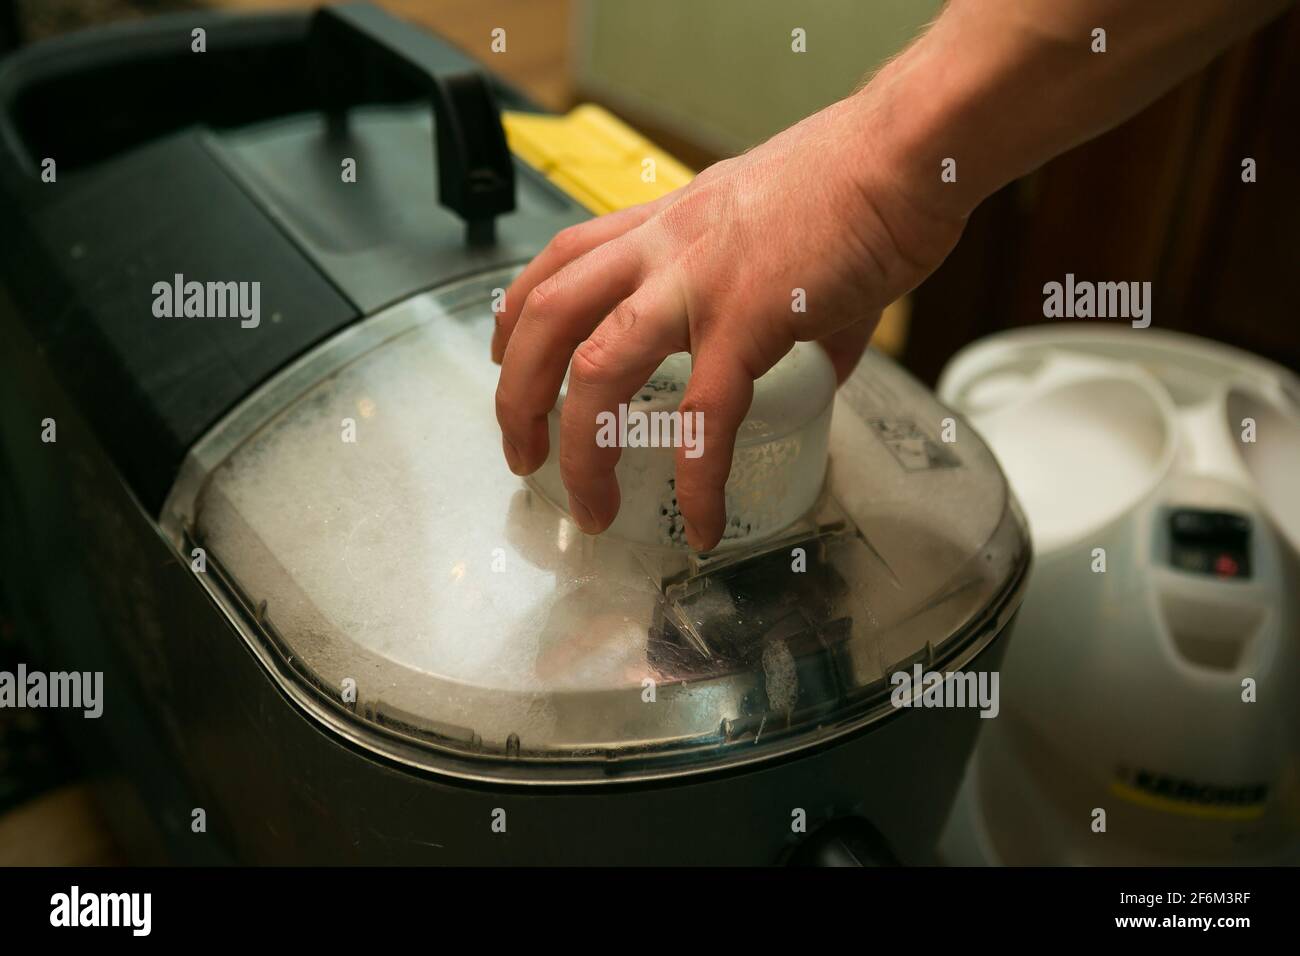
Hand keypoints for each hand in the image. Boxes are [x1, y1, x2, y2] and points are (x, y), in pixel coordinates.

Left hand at [492, 91, 965, 550]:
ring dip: (578, 447)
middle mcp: (663, 248)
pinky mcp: (750, 318)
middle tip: (520, 454)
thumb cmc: (857, 179)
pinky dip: (698, 479)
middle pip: (546, 316)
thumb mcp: (791, 237)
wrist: (904, 150)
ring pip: (596, 366)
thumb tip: (821, 358)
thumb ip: (792, 306)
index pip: (559, 261)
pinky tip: (705, 523)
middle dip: (515, 394)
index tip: (507, 358)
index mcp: (665, 225)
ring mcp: (699, 282)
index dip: (516, 314)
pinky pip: (704, 414)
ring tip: (586, 504)